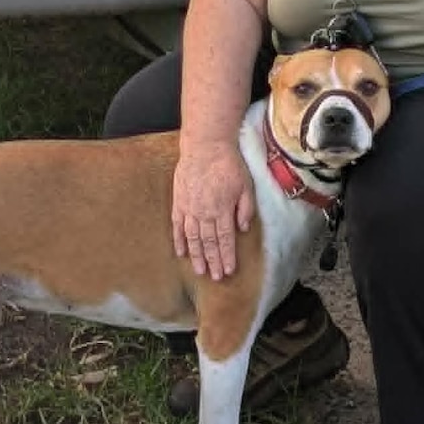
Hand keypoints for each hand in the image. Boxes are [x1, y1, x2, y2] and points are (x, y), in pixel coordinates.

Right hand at [172, 139, 255, 279]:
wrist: (205, 146)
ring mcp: (189, 208)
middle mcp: (205, 213)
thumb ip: (244, 209)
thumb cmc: (228, 163)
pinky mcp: (179, 201)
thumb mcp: (246, 185)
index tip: (228, 271)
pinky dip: (179, 240)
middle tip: (215, 278)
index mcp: (222, 210)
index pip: (226, 239)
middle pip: (209, 243)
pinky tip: (181, 252)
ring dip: (196, 256)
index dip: (227, 256)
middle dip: (213, 262)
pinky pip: (178, 226)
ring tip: (199, 271)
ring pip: (192, 238)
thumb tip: (242, 228)